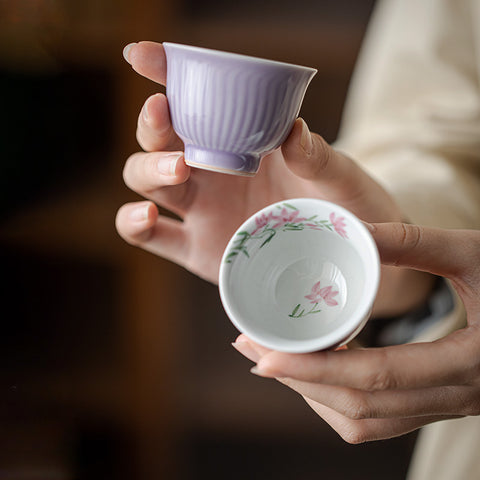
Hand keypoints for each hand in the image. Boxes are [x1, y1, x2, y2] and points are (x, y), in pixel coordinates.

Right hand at [115, 41, 432, 315]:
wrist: (348, 254)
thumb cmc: (343, 204)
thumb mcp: (338, 175)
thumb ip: (317, 155)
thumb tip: (295, 130)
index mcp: (239, 140)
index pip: (193, 101)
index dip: (163, 74)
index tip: (142, 55)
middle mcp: (210, 171)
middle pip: (158, 140)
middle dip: (152, 126)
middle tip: (165, 115)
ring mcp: (199, 210)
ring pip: (145, 180)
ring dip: (147, 168)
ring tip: (178, 169)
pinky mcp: (195, 250)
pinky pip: (151, 236)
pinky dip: (133, 223)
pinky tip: (144, 215)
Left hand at [233, 223, 479, 442]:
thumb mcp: (477, 252)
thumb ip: (417, 241)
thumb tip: (355, 232)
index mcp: (469, 363)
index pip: (374, 377)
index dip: (313, 369)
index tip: (262, 356)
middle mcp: (456, 398)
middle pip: (358, 406)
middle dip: (298, 381)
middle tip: (250, 350)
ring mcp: (447, 408)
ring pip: (364, 421)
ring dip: (313, 394)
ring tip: (273, 360)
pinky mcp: (439, 403)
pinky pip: (378, 418)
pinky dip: (337, 399)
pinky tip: (315, 370)